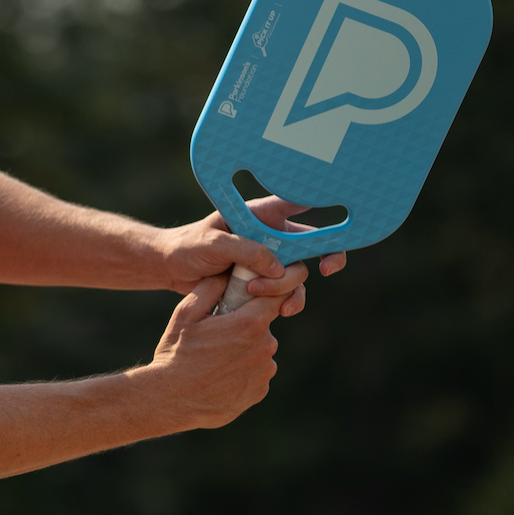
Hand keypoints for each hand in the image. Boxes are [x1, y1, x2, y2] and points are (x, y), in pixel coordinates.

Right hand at [134, 271, 296, 429]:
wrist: (170, 400)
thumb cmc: (176, 353)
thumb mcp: (185, 314)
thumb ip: (211, 288)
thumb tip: (228, 274)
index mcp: (250, 324)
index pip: (275, 298)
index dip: (263, 296)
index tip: (249, 299)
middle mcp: (265, 347)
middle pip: (263, 327)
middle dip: (245, 328)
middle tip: (216, 337)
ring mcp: (264, 372)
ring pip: (260, 352)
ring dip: (244, 352)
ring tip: (214, 361)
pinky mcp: (259, 392)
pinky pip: (256, 375)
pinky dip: (242, 373)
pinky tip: (218, 377)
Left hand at [154, 197, 346, 316]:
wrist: (171, 269)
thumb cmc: (187, 246)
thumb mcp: (212, 243)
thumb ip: (244, 250)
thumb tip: (277, 267)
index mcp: (261, 214)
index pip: (299, 202)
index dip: (326, 205)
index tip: (342, 219)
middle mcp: (272, 234)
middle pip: (314, 244)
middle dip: (326, 257)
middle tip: (326, 270)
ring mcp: (270, 259)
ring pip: (300, 274)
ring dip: (291, 288)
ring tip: (266, 297)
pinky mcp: (263, 281)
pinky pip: (287, 293)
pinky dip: (287, 302)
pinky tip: (280, 312)